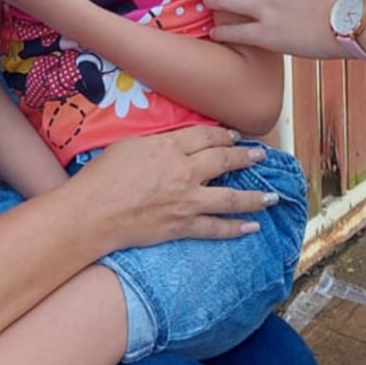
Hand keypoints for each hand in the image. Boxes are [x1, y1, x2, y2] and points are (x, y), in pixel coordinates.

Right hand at [71, 126, 279, 246]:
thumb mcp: (131, 145)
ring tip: (272, 197)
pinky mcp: (182, 226)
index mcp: (171, 146)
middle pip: (224, 161)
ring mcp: (187, 200)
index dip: (224, 136)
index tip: (235, 137)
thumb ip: (158, 143)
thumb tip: (173, 144)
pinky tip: (252, 227)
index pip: (207, 137)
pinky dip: (236, 228)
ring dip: (255, 196)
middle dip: (246, 158)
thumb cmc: (104, 176)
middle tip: (261, 157)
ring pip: (230, 197)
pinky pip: (216, 228)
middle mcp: (185, 171)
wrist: (93, 212)